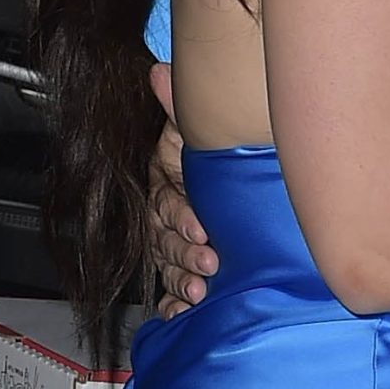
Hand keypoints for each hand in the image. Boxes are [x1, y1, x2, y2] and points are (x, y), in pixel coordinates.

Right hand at [146, 61, 218, 316]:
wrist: (229, 177)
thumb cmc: (206, 153)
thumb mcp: (195, 129)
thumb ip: (179, 106)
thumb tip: (160, 71)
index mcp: (167, 182)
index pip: (166, 201)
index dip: (180, 215)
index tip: (201, 226)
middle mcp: (166, 214)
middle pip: (164, 239)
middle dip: (184, 253)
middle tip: (209, 263)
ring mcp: (173, 242)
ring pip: (167, 264)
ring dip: (180, 280)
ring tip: (200, 292)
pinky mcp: (182, 267)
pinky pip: (169, 290)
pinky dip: (172, 305)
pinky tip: (179, 316)